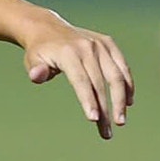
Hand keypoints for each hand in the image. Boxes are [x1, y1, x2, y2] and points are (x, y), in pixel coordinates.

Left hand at [20, 12, 134, 139]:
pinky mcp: (109, 44)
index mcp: (69, 53)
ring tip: (120, 121)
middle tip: (107, 132)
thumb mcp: (32, 60)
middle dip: (106, 109)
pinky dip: (127, 84)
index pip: (81, 81)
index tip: (94, 119)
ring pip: (117, 75)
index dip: (88, 100)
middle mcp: (88, 47)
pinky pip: (122, 66)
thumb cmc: (39, 52)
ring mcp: (101, 45)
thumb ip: (36, 70)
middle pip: (101, 82)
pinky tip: (128, 102)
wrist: (48, 28)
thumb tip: (37, 76)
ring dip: (121, 100)